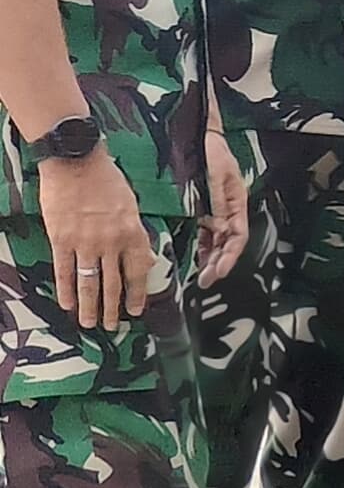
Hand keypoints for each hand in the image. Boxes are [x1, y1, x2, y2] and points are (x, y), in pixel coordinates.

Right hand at [39, 144, 148, 331]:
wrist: (75, 161)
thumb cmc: (106, 178)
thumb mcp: (131, 204)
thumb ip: (133, 231)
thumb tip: (138, 254)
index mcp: (132, 232)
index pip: (138, 271)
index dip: (137, 294)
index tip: (136, 309)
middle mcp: (111, 242)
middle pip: (114, 283)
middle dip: (114, 308)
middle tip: (113, 326)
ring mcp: (84, 243)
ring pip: (90, 283)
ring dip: (91, 307)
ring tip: (90, 323)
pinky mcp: (60, 240)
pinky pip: (64, 272)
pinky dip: (66, 290)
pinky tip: (68, 304)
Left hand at [196, 124, 249, 286]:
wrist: (194, 131)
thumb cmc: (209, 149)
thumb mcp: (215, 176)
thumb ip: (217, 203)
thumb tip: (221, 229)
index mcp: (237, 201)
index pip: (237, 235)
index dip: (229, 256)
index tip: (217, 272)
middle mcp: (227, 208)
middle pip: (228, 241)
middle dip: (218, 263)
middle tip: (205, 281)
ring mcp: (214, 208)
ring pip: (216, 239)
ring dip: (210, 257)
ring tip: (201, 274)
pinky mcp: (200, 206)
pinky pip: (204, 231)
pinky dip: (201, 245)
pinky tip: (195, 257)